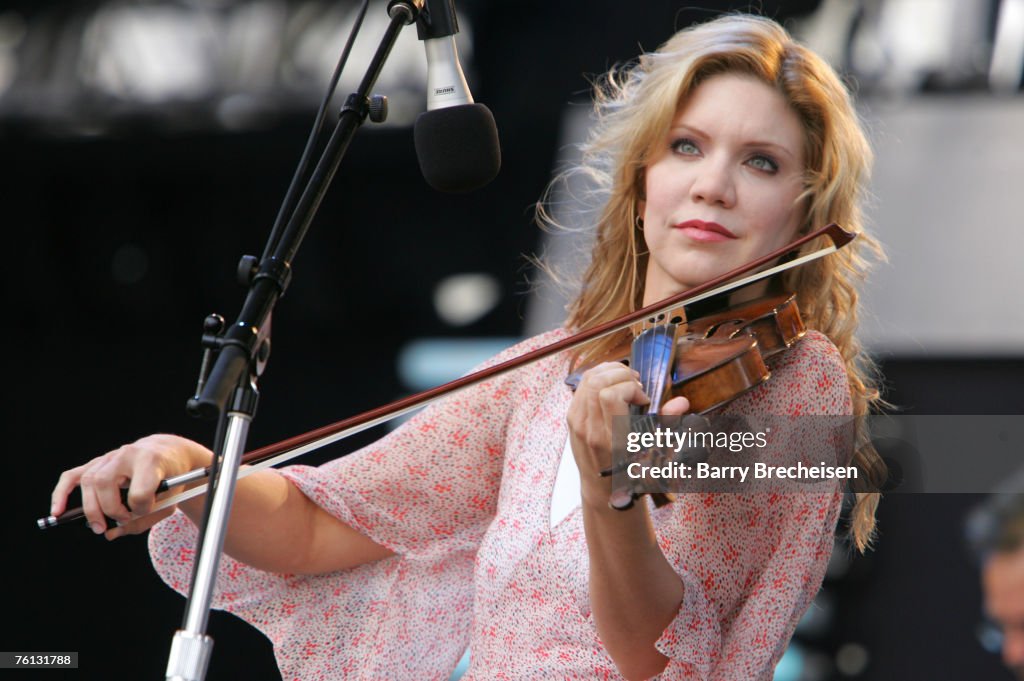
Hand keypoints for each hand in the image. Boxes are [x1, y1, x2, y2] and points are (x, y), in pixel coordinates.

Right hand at [50, 434, 211, 539]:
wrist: (170, 453)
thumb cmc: (171, 477)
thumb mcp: (170, 499)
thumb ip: (146, 519)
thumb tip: (111, 532)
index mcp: (151, 461)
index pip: (139, 491)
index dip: (141, 509)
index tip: (144, 511)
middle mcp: (127, 454)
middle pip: (104, 483)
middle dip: (110, 509)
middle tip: (121, 520)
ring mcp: (110, 457)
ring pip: (88, 481)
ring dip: (92, 508)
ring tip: (100, 525)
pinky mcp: (98, 463)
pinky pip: (72, 476)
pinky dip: (61, 494)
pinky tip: (58, 510)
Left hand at [567, 362, 689, 502]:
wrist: (603, 490)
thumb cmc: (631, 474)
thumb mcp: (655, 454)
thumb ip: (667, 426)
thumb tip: (681, 402)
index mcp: (612, 439)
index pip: (610, 396)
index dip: (630, 388)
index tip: (643, 399)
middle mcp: (590, 429)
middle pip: (597, 382)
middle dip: (621, 374)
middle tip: (636, 385)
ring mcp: (578, 423)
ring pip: (588, 380)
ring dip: (609, 372)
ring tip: (626, 380)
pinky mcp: (572, 418)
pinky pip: (581, 386)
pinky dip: (598, 377)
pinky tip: (613, 383)